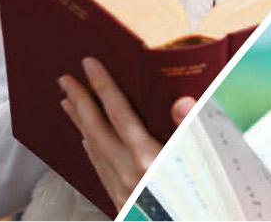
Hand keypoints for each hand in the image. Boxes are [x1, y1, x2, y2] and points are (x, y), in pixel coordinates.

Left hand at [60, 58, 192, 208]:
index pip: (119, 114)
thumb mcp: (206, 166)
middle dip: (80, 102)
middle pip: (97, 130)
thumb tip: (182, 101)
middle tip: (64, 79)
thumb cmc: (202, 204)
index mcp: (149, 160)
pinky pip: (100, 171)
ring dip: (80, 124)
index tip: (89, 65)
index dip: (103, 87)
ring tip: (67, 103)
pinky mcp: (123, 204)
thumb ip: (193, 131)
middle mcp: (130, 174)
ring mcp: (123, 191)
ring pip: (94, 150)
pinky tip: (87, 142)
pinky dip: (91, 152)